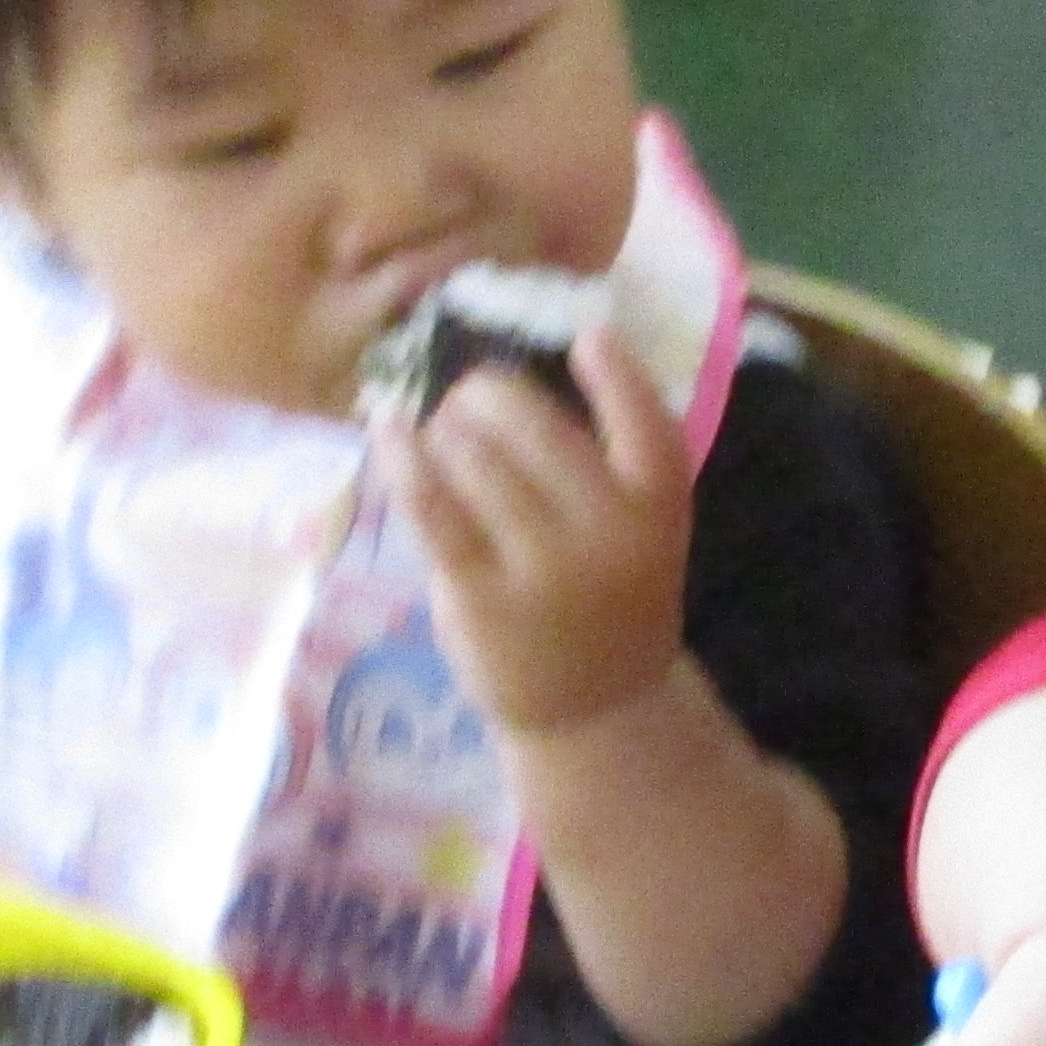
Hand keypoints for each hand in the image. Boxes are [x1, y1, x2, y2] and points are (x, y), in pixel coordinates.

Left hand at [390, 330, 692, 741]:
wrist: (594, 707)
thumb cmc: (604, 597)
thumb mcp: (637, 530)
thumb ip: (601, 464)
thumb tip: (498, 381)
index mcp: (657, 509)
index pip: (648, 425)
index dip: (619, 375)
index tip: (586, 338)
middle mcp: (607, 535)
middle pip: (532, 427)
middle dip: (486, 395)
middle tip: (467, 400)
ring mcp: (543, 569)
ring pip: (473, 457)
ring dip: (444, 428)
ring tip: (439, 434)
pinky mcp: (479, 595)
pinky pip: (430, 504)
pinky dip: (402, 456)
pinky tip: (388, 430)